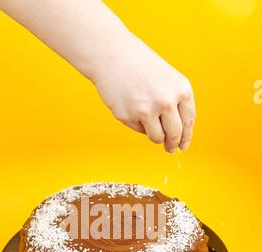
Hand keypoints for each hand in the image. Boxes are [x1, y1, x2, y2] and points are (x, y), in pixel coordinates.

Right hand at [93, 33, 195, 151]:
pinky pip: (139, 130)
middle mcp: (167, 101)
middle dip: (172, 145)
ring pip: (157, 137)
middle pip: (175, 134)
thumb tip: (178, 135)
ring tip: (147, 122)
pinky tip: (131, 107)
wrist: (112, 54)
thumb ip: (176, 104)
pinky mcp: (129, 116)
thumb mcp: (168, 80)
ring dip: (155, 136)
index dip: (186, 137)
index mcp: (181, 89)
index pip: (189, 121)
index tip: (183, 145)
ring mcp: (147, 110)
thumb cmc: (140, 66)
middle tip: (170, 149)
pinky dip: (137, 124)